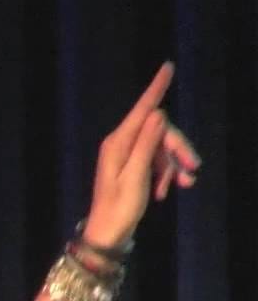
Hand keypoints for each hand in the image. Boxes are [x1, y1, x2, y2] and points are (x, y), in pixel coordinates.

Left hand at [84, 62, 201, 247]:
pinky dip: (164, 175)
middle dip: (178, 147)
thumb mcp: (136, 176)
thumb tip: (158, 113)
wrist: (107, 234)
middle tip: (193, 168)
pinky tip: (165, 192)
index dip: (156, 88)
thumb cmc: (119, 208)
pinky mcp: (132, 167)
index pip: (142, 109)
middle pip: (159, 130)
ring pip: (161, 147)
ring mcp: (126, 155)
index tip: (168, 66)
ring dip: (173, 165)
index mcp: (117, 143)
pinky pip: (156, 162)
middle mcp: (120, 144)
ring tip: (184, 186)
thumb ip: (147, 144)